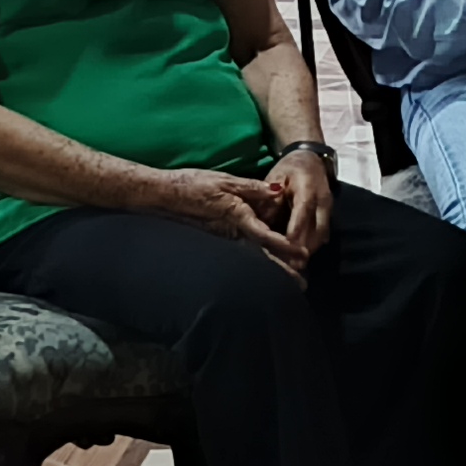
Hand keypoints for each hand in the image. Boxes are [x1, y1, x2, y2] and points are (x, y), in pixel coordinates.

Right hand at [148, 165, 302, 271]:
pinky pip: (241, 252)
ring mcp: (224, 238)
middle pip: (261, 255)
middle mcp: (232, 233)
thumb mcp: (225, 181)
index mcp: (237, 217)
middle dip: (282, 270)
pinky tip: (267, 268)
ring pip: (252, 256)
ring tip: (291, 282)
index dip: (285, 246)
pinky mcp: (219, 238)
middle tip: (302, 284)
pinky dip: (257, 260)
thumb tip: (278, 190)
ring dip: (272, 269)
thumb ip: (252, 187)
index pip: (266, 236)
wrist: (163, 195)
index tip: (303, 256)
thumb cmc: (192, 184)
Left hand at [269, 147, 333, 261]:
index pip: (304, 210)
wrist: (310, 158)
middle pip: (317, 227)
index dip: (296, 228)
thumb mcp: (275, 177)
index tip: (287, 245)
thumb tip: (263, 221)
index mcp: (308, 186)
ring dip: (309, 250)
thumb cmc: (289, 169)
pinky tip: (301, 257)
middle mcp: (323, 199)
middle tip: (292, 265)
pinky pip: (322, 234)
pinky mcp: (329, 215)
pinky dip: (312, 246)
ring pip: (322, 234)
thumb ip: (270, 198)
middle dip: (305, 247)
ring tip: (295, 265)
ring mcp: (328, 208)